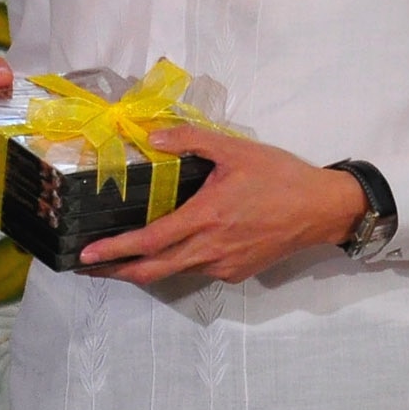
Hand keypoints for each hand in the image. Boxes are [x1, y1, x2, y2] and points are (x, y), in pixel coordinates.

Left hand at [75, 127, 365, 285]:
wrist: (322, 209)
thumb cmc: (280, 176)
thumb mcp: (236, 149)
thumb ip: (192, 139)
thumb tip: (154, 137)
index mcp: (205, 218)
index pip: (149, 242)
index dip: (115, 252)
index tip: (86, 256)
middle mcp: (210, 249)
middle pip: (153, 271)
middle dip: (116, 271)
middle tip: (86, 268)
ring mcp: (224, 265)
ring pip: (175, 271)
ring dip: (145, 268)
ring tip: (122, 258)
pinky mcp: (237, 272)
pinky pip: (199, 269)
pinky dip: (179, 262)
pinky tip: (175, 247)